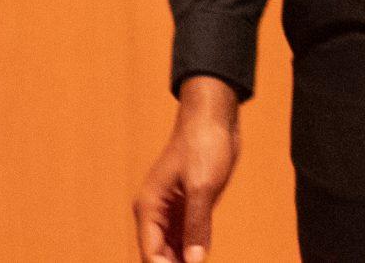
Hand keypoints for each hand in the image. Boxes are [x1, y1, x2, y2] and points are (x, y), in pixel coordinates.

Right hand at [133, 77, 239, 262]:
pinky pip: (187, 233)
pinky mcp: (189, 203)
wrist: (214, 116)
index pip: (151, 252)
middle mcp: (156, 211)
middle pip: (159, 253)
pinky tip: (202, 257)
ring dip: (183, 259)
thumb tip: (194, 261)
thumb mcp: (202, 186)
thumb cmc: (204, 145)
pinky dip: (193, 247)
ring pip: (173, 246)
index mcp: (149, 207)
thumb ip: (197, 225)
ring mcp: (173, 208)